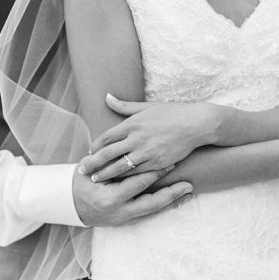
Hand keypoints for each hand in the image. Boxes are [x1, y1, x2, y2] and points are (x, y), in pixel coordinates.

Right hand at [72, 165, 192, 226]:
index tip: (170, 162)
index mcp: (109, 198)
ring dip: (171, 201)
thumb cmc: (79, 182)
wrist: (69, 205)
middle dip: (171, 194)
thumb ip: (108, 158)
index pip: (137, 184)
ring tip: (188, 192)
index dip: (154, 173)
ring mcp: (123, 219)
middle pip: (151, 204)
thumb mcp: (89, 169)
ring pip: (152, 211)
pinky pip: (149, 214)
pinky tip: (177, 200)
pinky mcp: (126, 221)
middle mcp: (119, 212)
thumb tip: (124, 143)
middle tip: (188, 184)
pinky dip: (163, 206)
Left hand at [76, 94, 219, 180]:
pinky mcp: (158, 163)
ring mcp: (147, 152)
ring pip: (120, 167)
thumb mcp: (146, 107)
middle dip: (93, 163)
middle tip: (82, 170)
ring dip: (106, 174)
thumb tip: (107, 97)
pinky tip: (117, 183)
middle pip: (108, 153)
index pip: (107, 137)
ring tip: (95, 180)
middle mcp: (137, 138)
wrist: (196, 124)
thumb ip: (125, 106)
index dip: (96, 145)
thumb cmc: (172, 113)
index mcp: (132, 123)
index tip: (90, 152)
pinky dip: (125, 179)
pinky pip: (137, 173)